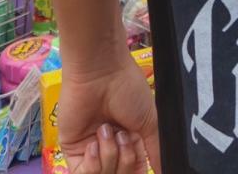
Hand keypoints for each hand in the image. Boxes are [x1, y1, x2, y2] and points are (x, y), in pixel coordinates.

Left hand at [58, 53, 160, 173]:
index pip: (135, 171)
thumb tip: (164, 171)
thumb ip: (156, 150)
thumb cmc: (127, 89)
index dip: (137, 168)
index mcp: (131, 142)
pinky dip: (92, 164)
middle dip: (125, 160)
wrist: (101, 74)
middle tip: (123, 135)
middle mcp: (112, 148)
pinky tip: (93, 143)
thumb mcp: (150, 121)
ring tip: (108, 131)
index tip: (138, 151)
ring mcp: (92, 151)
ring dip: (109, 157)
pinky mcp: (72, 152)